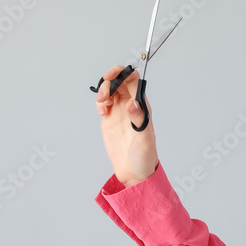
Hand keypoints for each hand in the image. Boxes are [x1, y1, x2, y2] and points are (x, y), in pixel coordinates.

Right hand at [95, 64, 158, 186]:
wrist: (134, 171)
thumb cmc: (145, 156)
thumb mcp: (145, 139)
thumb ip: (139, 120)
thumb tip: (133, 104)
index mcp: (142, 106)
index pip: (133, 80)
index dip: (122, 73)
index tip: (111, 77)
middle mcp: (131, 105)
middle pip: (119, 81)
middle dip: (109, 82)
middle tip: (104, 96)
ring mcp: (120, 111)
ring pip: (110, 90)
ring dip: (103, 91)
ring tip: (102, 105)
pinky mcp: (110, 119)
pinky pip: (104, 102)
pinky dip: (100, 102)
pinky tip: (102, 111)